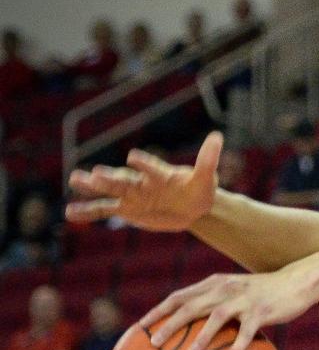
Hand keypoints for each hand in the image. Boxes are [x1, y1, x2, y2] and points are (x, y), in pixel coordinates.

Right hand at [66, 131, 222, 230]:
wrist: (193, 207)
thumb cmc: (200, 188)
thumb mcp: (206, 177)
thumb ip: (207, 160)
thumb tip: (217, 136)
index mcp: (161, 173)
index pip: (151, 167)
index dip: (144, 163)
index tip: (133, 157)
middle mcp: (142, 182)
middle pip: (124, 179)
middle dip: (110, 177)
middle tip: (93, 174)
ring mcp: (132, 195)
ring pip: (109, 191)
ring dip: (92, 187)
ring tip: (74, 180)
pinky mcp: (127, 210)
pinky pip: (104, 210)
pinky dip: (88, 211)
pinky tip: (69, 213)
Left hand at [141, 268, 314, 349]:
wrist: (297, 282)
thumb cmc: (263, 292)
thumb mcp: (236, 290)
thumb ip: (214, 302)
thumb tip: (190, 327)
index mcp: (215, 283)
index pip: (180, 296)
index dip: (159, 311)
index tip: (140, 327)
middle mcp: (225, 288)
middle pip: (191, 305)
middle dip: (169, 324)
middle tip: (153, 344)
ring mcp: (244, 299)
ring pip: (217, 317)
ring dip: (201, 336)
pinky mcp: (262, 311)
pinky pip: (246, 332)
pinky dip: (236, 347)